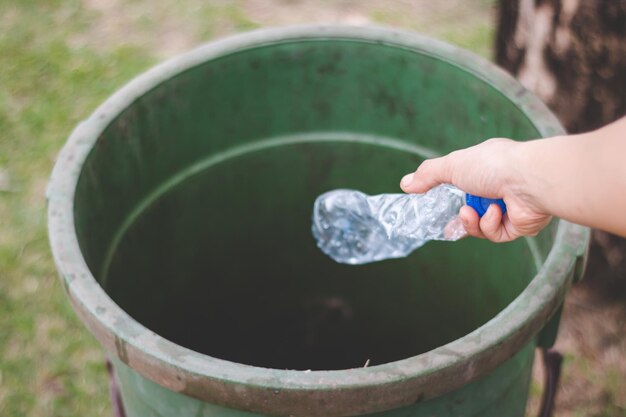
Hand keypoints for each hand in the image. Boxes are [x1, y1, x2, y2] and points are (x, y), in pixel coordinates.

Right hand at [400, 138, 551, 241]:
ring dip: (471, 221)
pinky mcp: (518, 225)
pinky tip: (494, 213)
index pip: (466, 183)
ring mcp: (510, 206)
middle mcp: (500, 185)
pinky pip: (495, 234)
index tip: (437, 207)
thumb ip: (427, 175)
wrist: (529, 181)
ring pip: (480, 225)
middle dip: (460, 216)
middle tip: (451, 220)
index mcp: (486, 166)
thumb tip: (405, 184)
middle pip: (472, 209)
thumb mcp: (452, 165)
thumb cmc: (493, 165)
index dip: (451, 196)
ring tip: (471, 212)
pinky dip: (490, 225)